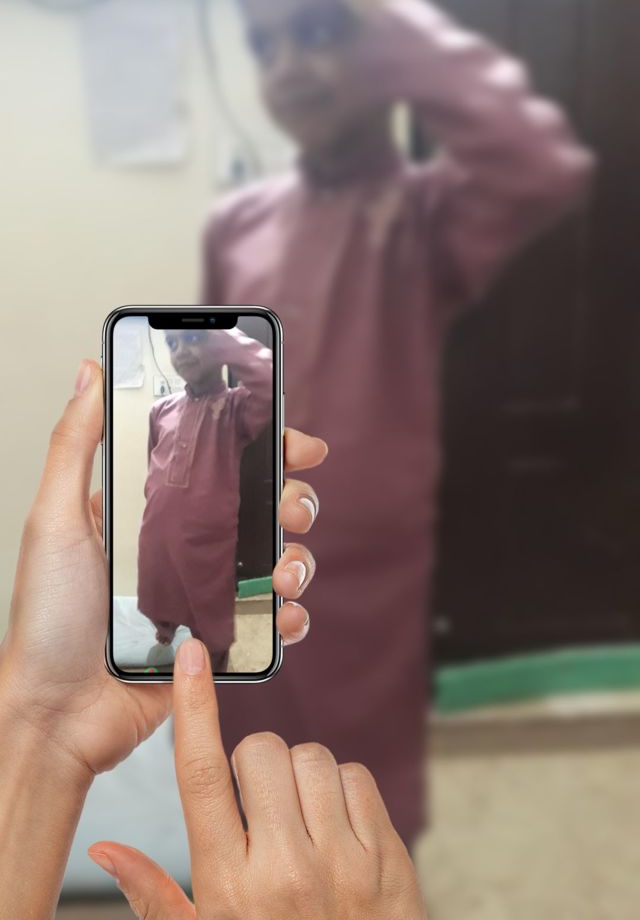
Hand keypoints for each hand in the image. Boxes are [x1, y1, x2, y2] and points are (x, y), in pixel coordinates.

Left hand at [0, 359, 326, 779]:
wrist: (57, 714)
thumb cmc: (48, 618)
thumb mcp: (54, 519)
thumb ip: (75, 443)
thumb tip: (91, 371)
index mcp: (154, 510)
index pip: (220, 464)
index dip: (264, 448)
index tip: (295, 442)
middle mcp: (186, 545)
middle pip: (262, 507)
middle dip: (293, 500)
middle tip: (292, 508)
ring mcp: (207, 592)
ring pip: (278, 559)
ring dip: (299, 557)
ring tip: (283, 572)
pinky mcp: (221, 638)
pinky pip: (273, 619)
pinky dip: (292, 614)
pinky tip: (285, 614)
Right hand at [88, 638, 427, 919]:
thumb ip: (154, 896)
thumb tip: (106, 848)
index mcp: (230, 887)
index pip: (201, 775)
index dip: (194, 708)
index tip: (191, 659)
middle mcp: (286, 869)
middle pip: (261, 751)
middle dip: (254, 763)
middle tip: (258, 805)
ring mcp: (344, 862)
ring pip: (313, 757)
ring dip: (300, 775)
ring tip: (298, 821)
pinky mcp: (388, 858)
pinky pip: (359, 777)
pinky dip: (343, 790)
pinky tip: (335, 828)